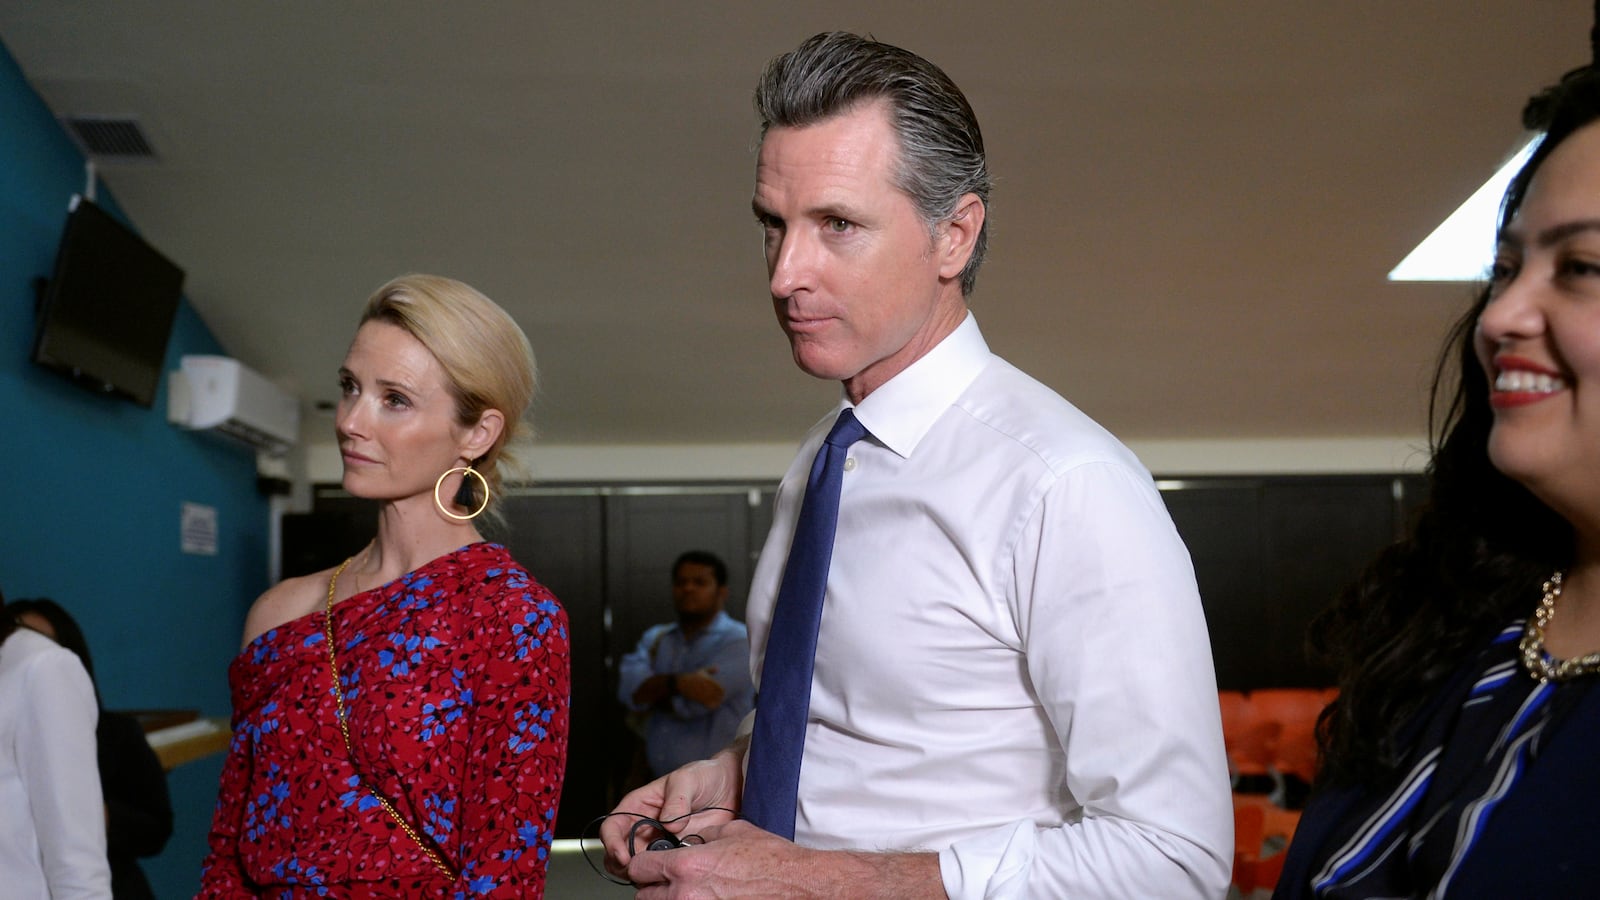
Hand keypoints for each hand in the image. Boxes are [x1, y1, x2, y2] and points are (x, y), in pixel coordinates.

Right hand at [601, 745, 743, 877]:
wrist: (732, 787)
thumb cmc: (706, 775)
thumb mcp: (689, 779)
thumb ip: (677, 798)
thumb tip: (668, 823)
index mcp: (639, 805)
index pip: (612, 826)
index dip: (612, 843)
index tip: (623, 856)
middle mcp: (645, 826)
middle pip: (620, 851)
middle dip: (623, 865)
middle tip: (638, 872)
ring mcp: (660, 842)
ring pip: (639, 865)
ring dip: (641, 874)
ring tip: (655, 876)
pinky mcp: (677, 854)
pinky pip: (663, 869)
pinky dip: (661, 876)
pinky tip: (672, 876)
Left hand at [625, 819, 810, 897]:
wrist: (796, 885)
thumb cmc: (769, 859)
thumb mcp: (731, 831)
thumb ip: (701, 837)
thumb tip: (690, 842)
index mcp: (686, 866)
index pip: (639, 868)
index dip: (642, 864)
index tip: (649, 865)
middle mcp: (685, 895)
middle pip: (644, 896)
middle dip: (653, 886)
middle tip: (668, 880)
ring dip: (669, 899)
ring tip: (689, 891)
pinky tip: (706, 898)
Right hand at [675, 667, 725, 708]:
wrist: (682, 683)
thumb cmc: (692, 677)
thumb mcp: (701, 671)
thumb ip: (710, 670)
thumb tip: (718, 668)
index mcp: (708, 680)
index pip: (720, 688)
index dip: (722, 692)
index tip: (722, 693)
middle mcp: (706, 687)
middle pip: (718, 695)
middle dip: (720, 697)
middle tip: (720, 698)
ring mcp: (702, 693)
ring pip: (713, 700)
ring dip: (716, 701)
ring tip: (716, 702)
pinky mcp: (698, 699)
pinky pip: (707, 704)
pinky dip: (711, 706)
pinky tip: (711, 705)